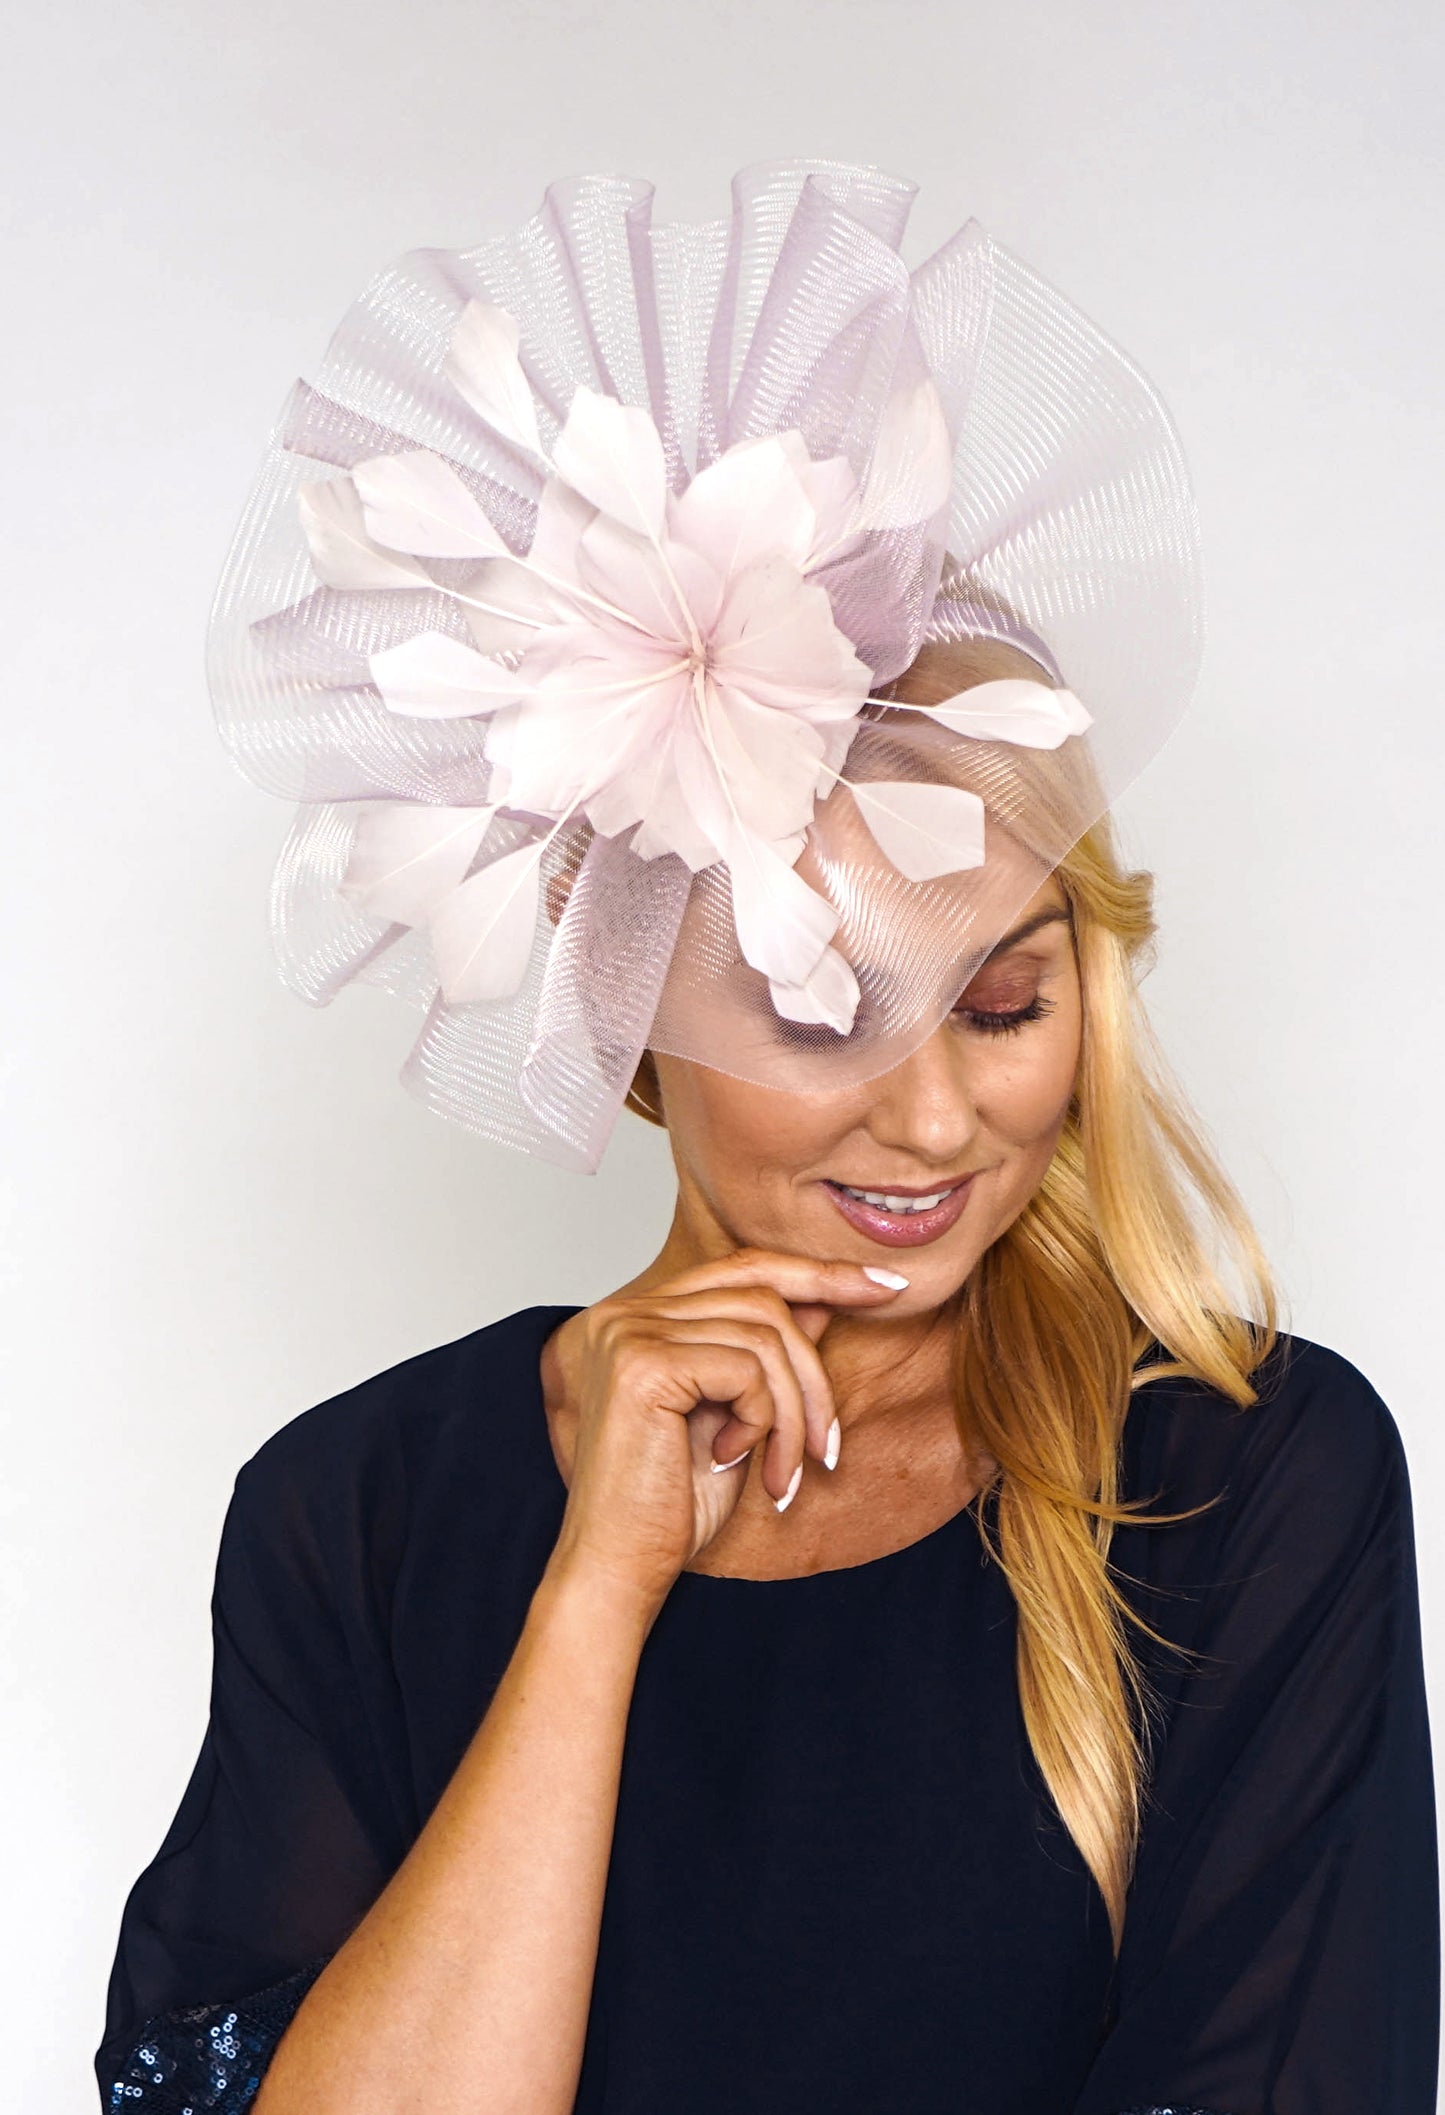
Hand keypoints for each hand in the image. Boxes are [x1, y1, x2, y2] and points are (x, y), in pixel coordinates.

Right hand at [539, 1248, 906, 1610]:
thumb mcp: (738, 1416)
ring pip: (764, 1338)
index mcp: (642, 1317)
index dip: (818, 1272)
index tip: (885, 1287)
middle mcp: (627, 1313)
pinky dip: (763, 1421)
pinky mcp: (642, 1365)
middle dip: (813, 1376)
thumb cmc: (671, 1504)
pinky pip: (747, 1370)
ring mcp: (630, 1333)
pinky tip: (736, 1462)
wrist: (619, 1568)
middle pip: (764, 1299)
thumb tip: (824, 1298)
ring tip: (784, 1473)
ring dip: (793, 1413)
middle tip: (826, 1447)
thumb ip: (765, 1354)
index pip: (743, 1267)